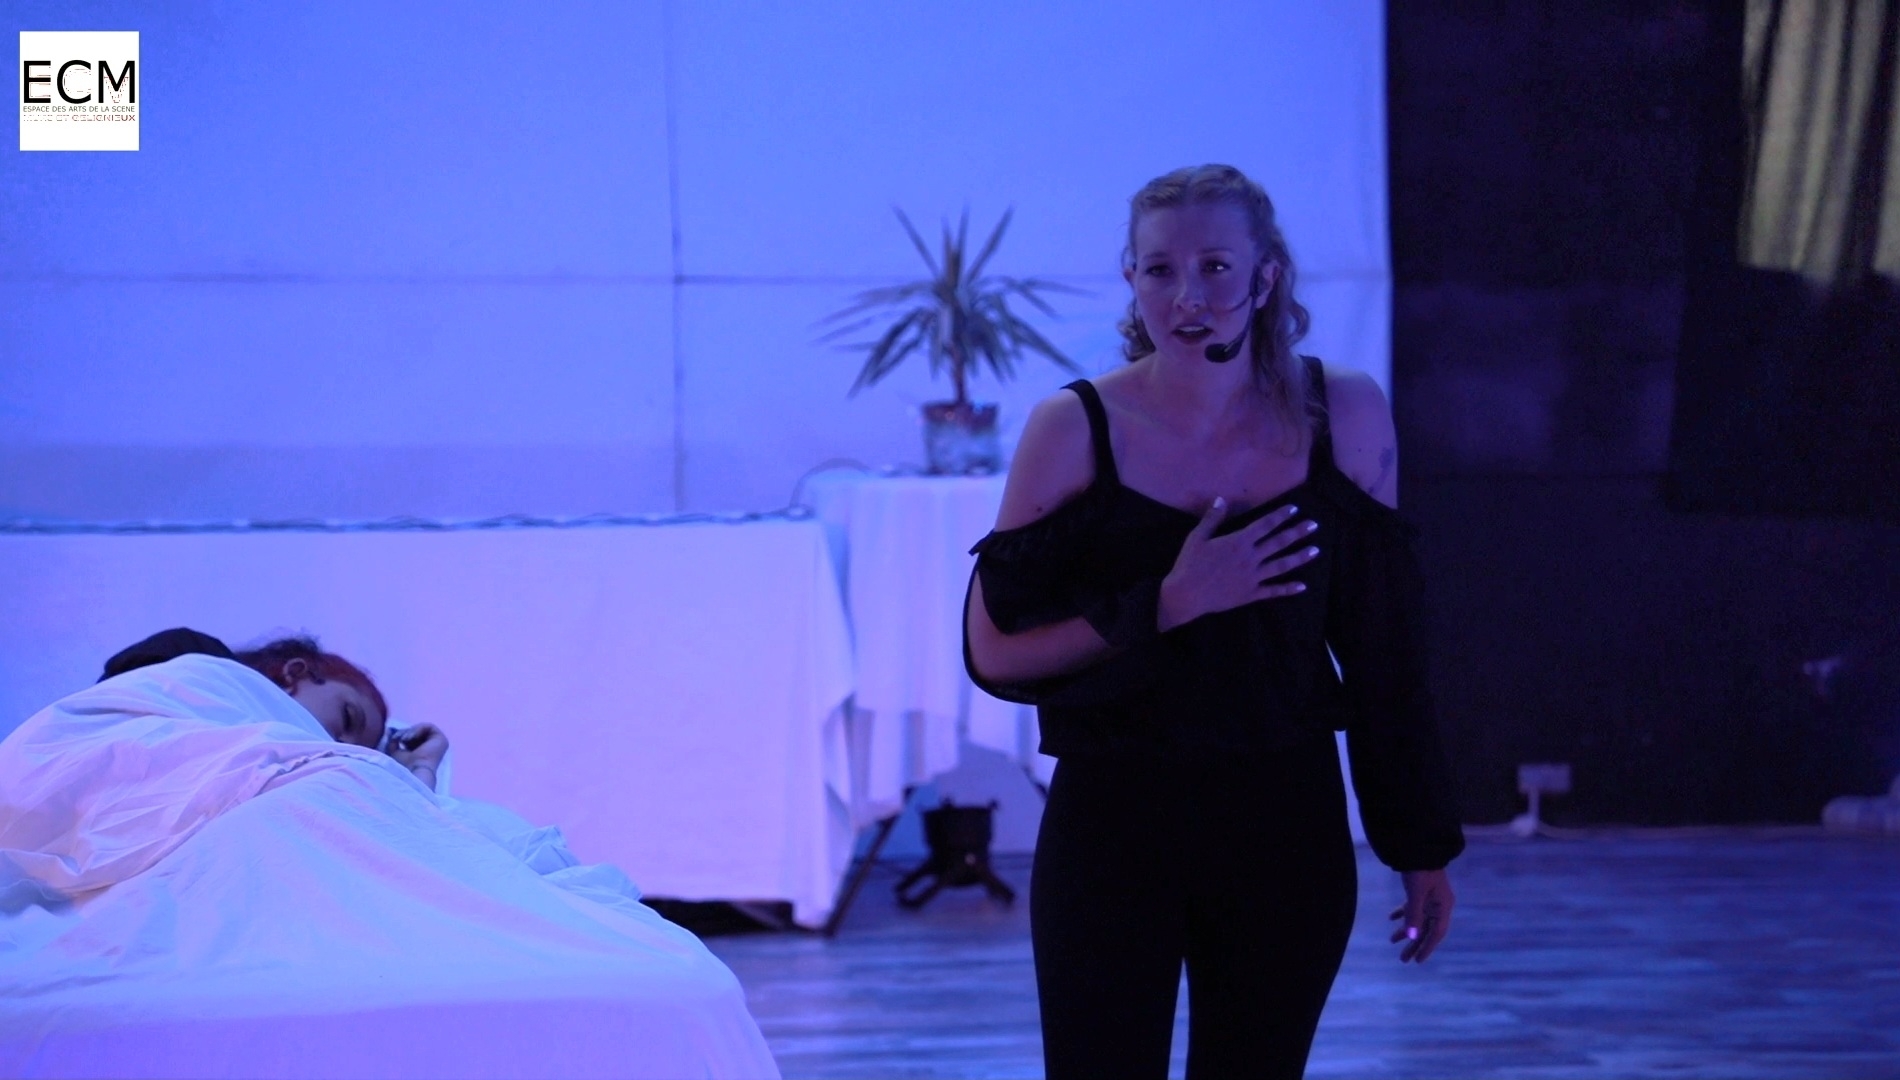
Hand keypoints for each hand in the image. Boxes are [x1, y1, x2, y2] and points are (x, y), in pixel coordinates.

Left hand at [387, 723, 448, 788]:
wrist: (413, 772)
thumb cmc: (404, 767)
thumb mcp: (395, 752)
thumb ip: (394, 741)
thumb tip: (389, 730)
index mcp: (422, 752)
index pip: (413, 738)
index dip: (403, 735)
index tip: (394, 738)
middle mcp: (432, 748)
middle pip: (418, 732)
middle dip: (406, 732)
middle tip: (397, 738)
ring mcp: (438, 743)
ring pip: (422, 729)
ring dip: (410, 731)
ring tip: (403, 739)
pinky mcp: (441, 739)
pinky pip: (429, 727)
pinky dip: (417, 729)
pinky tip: (410, 737)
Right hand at [1157, 498, 1319, 630]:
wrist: (1187, 595)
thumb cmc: (1189, 564)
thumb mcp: (1197, 537)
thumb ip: (1212, 518)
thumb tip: (1221, 499)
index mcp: (1238, 542)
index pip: (1264, 525)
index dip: (1280, 516)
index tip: (1294, 509)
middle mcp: (1250, 558)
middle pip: (1278, 543)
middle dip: (1297, 532)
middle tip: (1314, 525)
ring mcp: (1253, 577)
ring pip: (1281, 565)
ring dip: (1299, 557)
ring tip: (1315, 551)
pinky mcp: (1251, 594)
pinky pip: (1273, 591)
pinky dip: (1288, 588)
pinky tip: (1302, 586)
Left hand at [1388, 868, 1453, 962]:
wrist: (1418, 847)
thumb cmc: (1420, 870)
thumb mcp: (1416, 893)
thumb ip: (1414, 915)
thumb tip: (1411, 937)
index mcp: (1443, 907)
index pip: (1436, 933)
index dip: (1427, 948)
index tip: (1417, 960)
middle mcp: (1438, 905)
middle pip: (1427, 929)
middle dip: (1414, 944)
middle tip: (1403, 959)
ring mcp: (1430, 898)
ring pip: (1418, 919)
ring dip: (1406, 930)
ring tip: (1392, 941)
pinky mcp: (1420, 891)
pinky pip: (1412, 907)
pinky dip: (1402, 913)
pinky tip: (1391, 919)